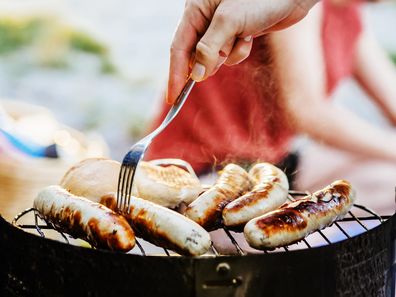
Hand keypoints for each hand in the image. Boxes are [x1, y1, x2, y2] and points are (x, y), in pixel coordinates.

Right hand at [166, 0, 318, 103]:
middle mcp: (204, 19)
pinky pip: (230, 55)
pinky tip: (250, 37)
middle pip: (195, 55)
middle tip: (225, 53)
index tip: (174, 98)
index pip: (178, 48)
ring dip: (229, 54)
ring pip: (214, 58)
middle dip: (209, 61)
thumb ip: (208, 48)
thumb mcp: (229, 21)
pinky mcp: (235, 35)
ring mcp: (220, 29)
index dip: (175, 74)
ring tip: (244, 35)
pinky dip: (240, 51)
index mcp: (195, 10)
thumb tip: (196, 75)